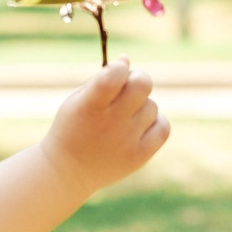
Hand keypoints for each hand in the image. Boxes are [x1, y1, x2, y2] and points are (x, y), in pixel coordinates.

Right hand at [40, 58, 169, 196]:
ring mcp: (126, 141)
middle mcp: (109, 123)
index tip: (116, 72)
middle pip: (142, 84)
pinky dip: (155, 123)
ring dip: (142, 106)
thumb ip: (102, 79)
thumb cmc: (73, 128)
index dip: (120, 67)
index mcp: (89, 105)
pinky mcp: (139, 156)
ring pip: (152, 106)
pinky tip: (139, 126)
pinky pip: (163, 127)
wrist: (68, 171)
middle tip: (128, 88)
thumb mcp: (78, 100)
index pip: (115, 75)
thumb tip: (126, 60)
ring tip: (124, 118)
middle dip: (137, 79)